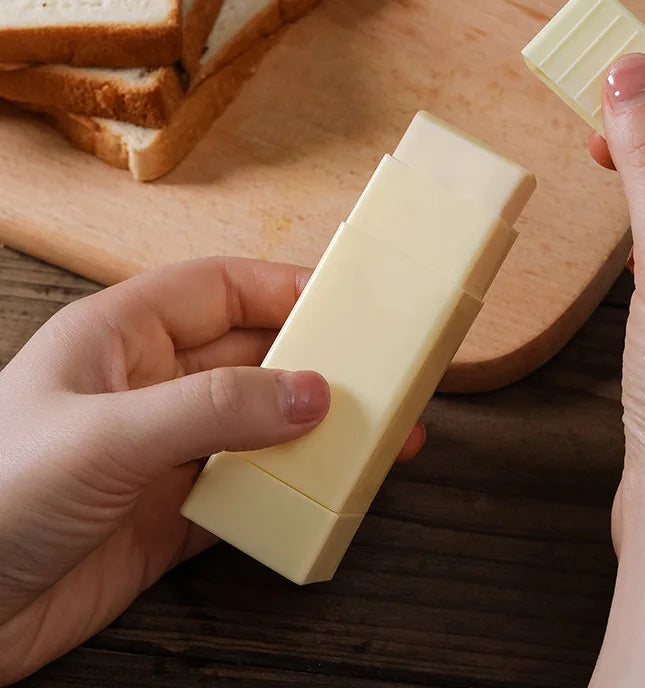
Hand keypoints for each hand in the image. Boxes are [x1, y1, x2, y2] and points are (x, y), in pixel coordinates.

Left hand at [0, 257, 425, 682]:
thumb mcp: (106, 436)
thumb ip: (212, 409)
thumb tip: (308, 392)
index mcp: (123, 338)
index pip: (220, 290)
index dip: (283, 288)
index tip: (347, 303)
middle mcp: (149, 389)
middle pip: (251, 358)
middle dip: (315, 365)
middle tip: (377, 379)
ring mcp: (164, 453)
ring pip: (258, 426)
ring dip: (311, 432)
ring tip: (370, 442)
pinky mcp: (173, 515)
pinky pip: (249, 490)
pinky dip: (288, 491)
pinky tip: (320, 493)